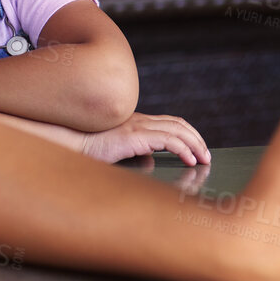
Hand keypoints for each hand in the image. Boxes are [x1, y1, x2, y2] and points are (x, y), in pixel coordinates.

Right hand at [81, 111, 210, 165]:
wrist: (73, 144)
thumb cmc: (90, 149)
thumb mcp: (118, 147)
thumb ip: (135, 148)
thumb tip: (151, 157)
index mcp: (137, 121)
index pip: (171, 122)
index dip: (188, 133)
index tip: (197, 148)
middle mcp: (140, 120)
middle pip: (179, 124)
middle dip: (197, 139)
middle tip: (206, 155)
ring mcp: (138, 126)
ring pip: (178, 131)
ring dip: (195, 145)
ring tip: (203, 159)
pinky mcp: (136, 136)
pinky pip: (169, 140)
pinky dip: (183, 149)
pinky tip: (189, 160)